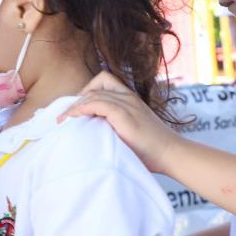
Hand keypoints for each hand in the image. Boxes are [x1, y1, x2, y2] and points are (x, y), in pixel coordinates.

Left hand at [59, 72, 178, 172]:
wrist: (171, 154)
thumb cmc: (152, 149)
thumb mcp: (130, 131)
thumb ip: (114, 125)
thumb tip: (90, 130)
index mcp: (130, 98)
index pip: (103, 82)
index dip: (86, 92)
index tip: (75, 110)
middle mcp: (129, 96)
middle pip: (96, 86)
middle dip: (77, 99)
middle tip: (65, 117)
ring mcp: (127, 103)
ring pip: (94, 93)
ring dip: (75, 106)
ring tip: (64, 120)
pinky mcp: (124, 113)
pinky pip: (96, 103)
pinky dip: (80, 109)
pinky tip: (72, 119)